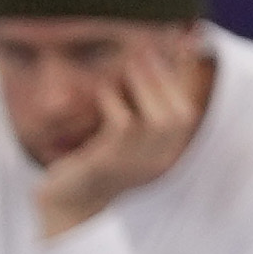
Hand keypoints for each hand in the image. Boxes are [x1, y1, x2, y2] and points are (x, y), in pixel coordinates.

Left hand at [30, 37, 210, 241]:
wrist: (66, 204)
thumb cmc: (96, 161)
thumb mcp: (125, 137)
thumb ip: (142, 106)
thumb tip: (153, 60)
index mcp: (165, 155)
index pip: (186, 115)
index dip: (182, 82)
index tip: (172, 50)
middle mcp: (156, 164)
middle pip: (178, 118)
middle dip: (164, 79)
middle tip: (146, 51)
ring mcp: (133, 167)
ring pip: (155, 121)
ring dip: (144, 85)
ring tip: (130, 62)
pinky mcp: (106, 165)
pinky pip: (122, 126)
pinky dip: (115, 101)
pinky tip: (104, 89)